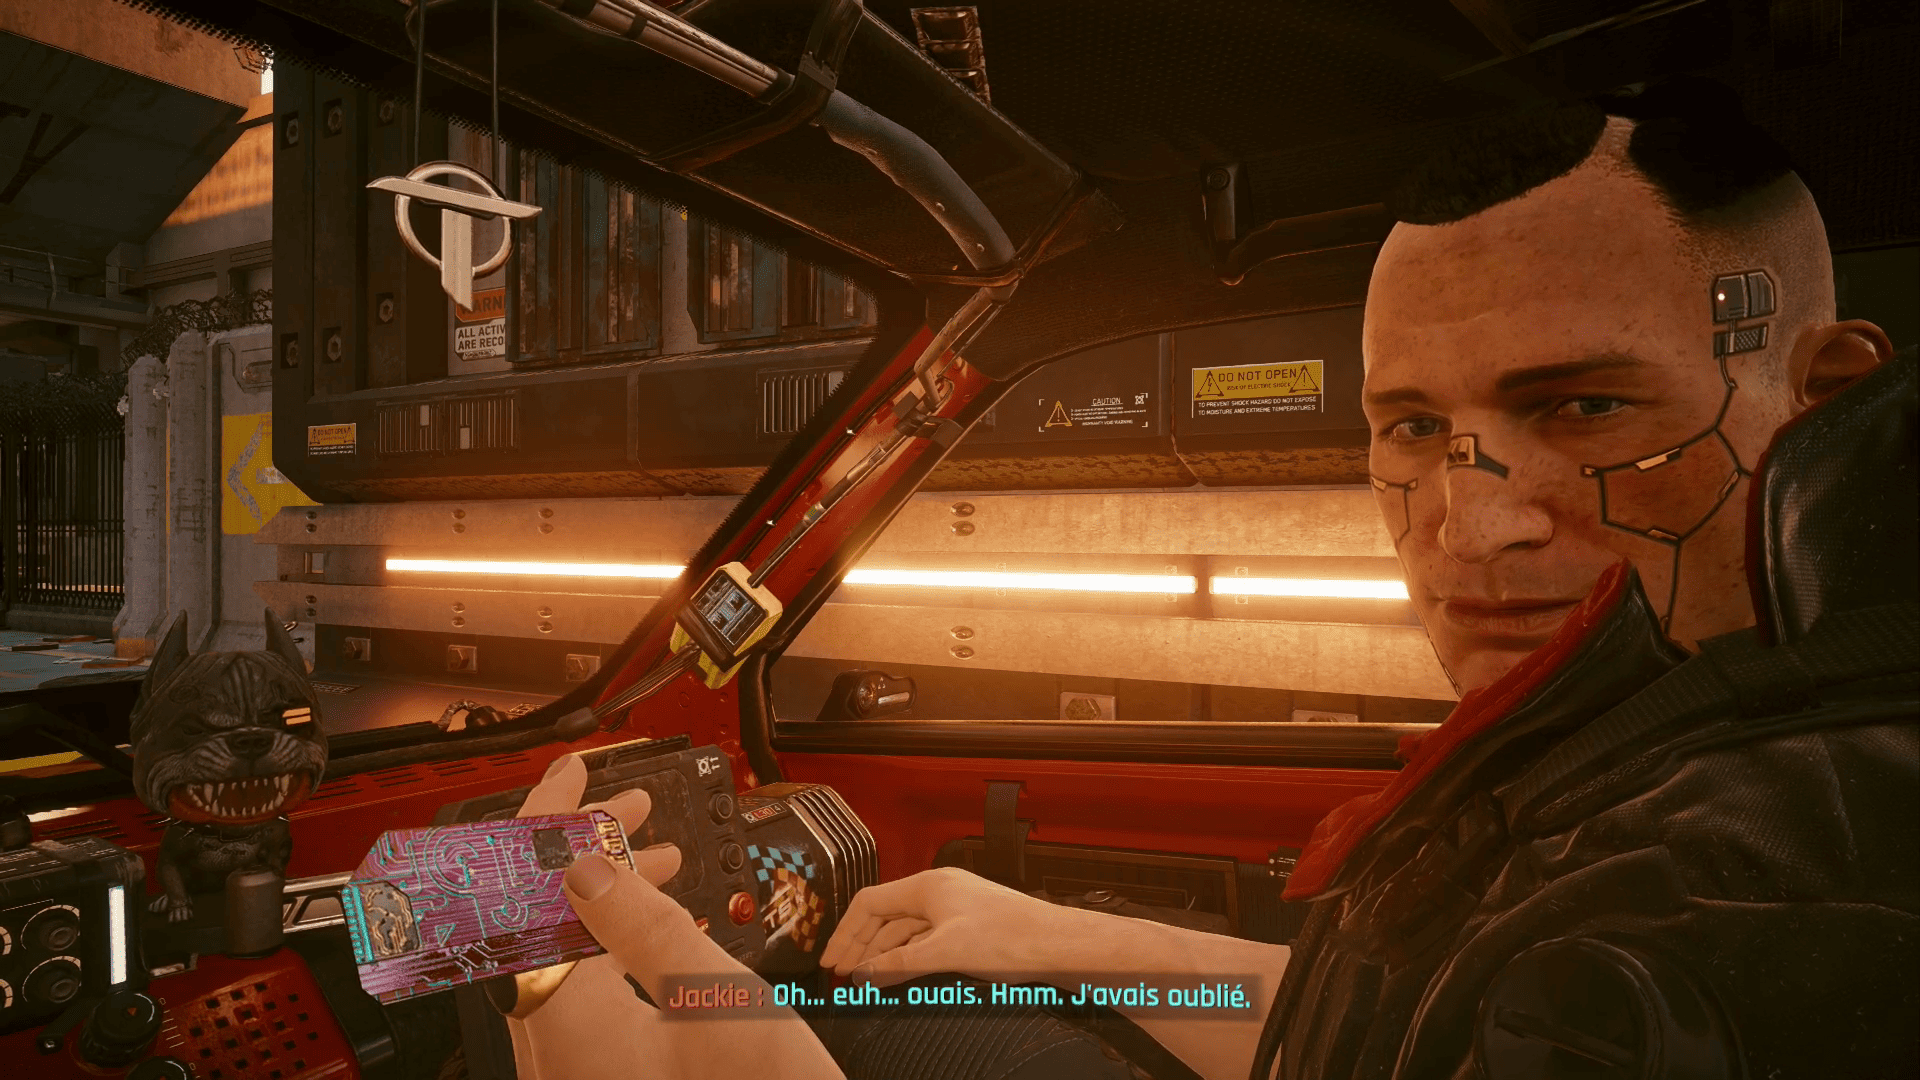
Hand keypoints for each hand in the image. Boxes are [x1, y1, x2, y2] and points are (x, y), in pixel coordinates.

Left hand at [508, 754, 842, 1079]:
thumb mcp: (712, 997)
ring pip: (564, 958)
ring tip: (657, 852)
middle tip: (631, 805)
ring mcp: (575, 1069)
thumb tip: (583, 861)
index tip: (572, 775)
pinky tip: (659, 924)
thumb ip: (639, 922)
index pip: (523, 897)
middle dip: (583, 851)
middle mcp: (553, 1050)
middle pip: (537, 923)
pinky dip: (615, 945)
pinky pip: (585, 993)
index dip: (545, 823)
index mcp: (565, 1023)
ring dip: (605, 895)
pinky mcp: (602, 1077)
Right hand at [820, 866, 1078, 985]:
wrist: (1055, 945)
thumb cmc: (1010, 937)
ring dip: (882, 954)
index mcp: (928, 886)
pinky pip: (924, 940)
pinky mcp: (966, 928)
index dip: (846, 932)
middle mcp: (937, 892)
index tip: (831, 960)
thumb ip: (898, 963)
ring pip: (904, 931)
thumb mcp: (944, 952)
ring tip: (864, 981)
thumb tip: (862, 974)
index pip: (870, 902)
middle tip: (843, 976)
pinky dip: (906, 957)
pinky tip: (896, 975)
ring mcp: (952, 909)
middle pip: (885, 917)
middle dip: (861, 947)